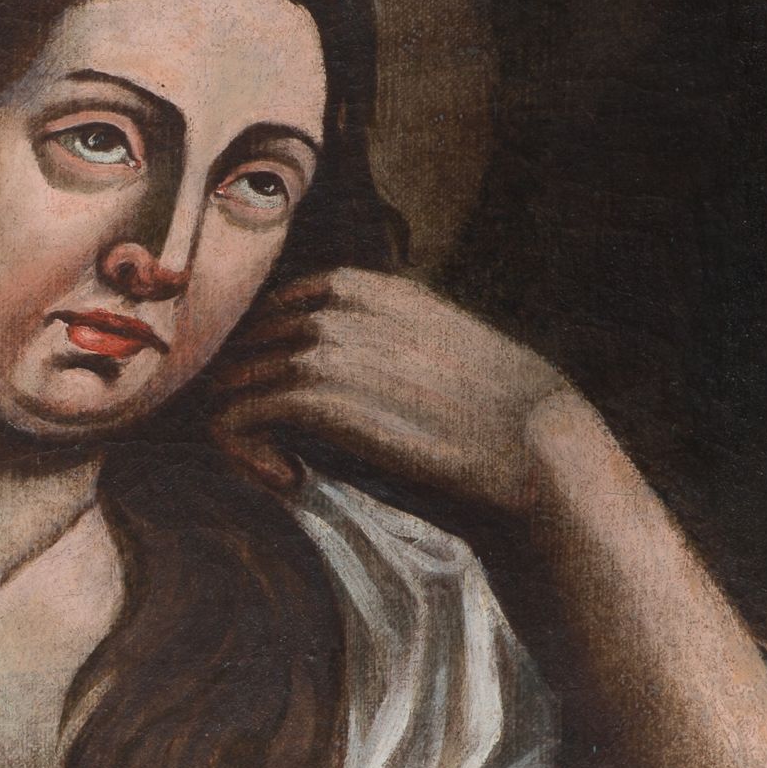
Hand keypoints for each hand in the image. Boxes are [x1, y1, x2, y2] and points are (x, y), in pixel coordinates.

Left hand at [212, 270, 578, 511]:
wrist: (536, 448)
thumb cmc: (498, 420)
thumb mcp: (441, 355)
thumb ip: (388, 349)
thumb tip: (346, 379)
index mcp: (369, 289)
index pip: (278, 306)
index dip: (267, 356)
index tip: (285, 406)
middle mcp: (337, 307)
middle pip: (244, 344)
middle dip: (247, 394)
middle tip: (277, 446)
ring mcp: (322, 347)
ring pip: (230, 381)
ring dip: (243, 431)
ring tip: (285, 470)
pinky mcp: (313, 397)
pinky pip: (235, 419)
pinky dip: (244, 454)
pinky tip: (285, 478)